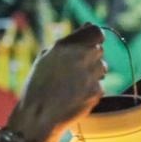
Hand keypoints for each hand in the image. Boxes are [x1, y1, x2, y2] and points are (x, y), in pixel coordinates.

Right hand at [10, 23, 106, 141]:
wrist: (38, 116)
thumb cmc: (38, 86)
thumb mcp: (46, 57)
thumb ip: (69, 42)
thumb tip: (88, 26)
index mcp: (66, 45)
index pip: (96, 32)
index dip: (94, 37)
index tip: (89, 43)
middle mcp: (81, 57)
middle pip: (99, 50)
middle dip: (91, 57)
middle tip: (75, 69)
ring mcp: (91, 75)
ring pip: (103, 67)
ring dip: (93, 72)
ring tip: (74, 83)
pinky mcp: (97, 92)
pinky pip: (100, 85)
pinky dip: (91, 89)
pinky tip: (76, 95)